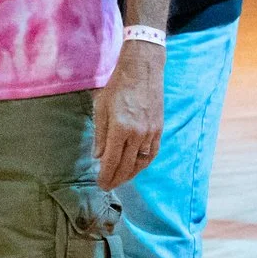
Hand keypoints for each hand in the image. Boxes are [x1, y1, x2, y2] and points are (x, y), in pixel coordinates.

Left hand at [92, 40, 163, 188]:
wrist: (142, 71)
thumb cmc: (117, 87)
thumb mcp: (100, 109)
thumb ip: (99, 135)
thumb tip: (98, 157)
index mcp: (120, 129)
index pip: (111, 161)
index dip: (105, 175)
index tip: (101, 184)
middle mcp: (137, 134)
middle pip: (126, 165)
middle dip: (116, 179)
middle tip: (108, 186)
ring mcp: (150, 133)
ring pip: (141, 162)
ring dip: (130, 174)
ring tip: (121, 179)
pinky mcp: (159, 129)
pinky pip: (152, 153)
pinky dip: (144, 163)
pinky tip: (136, 167)